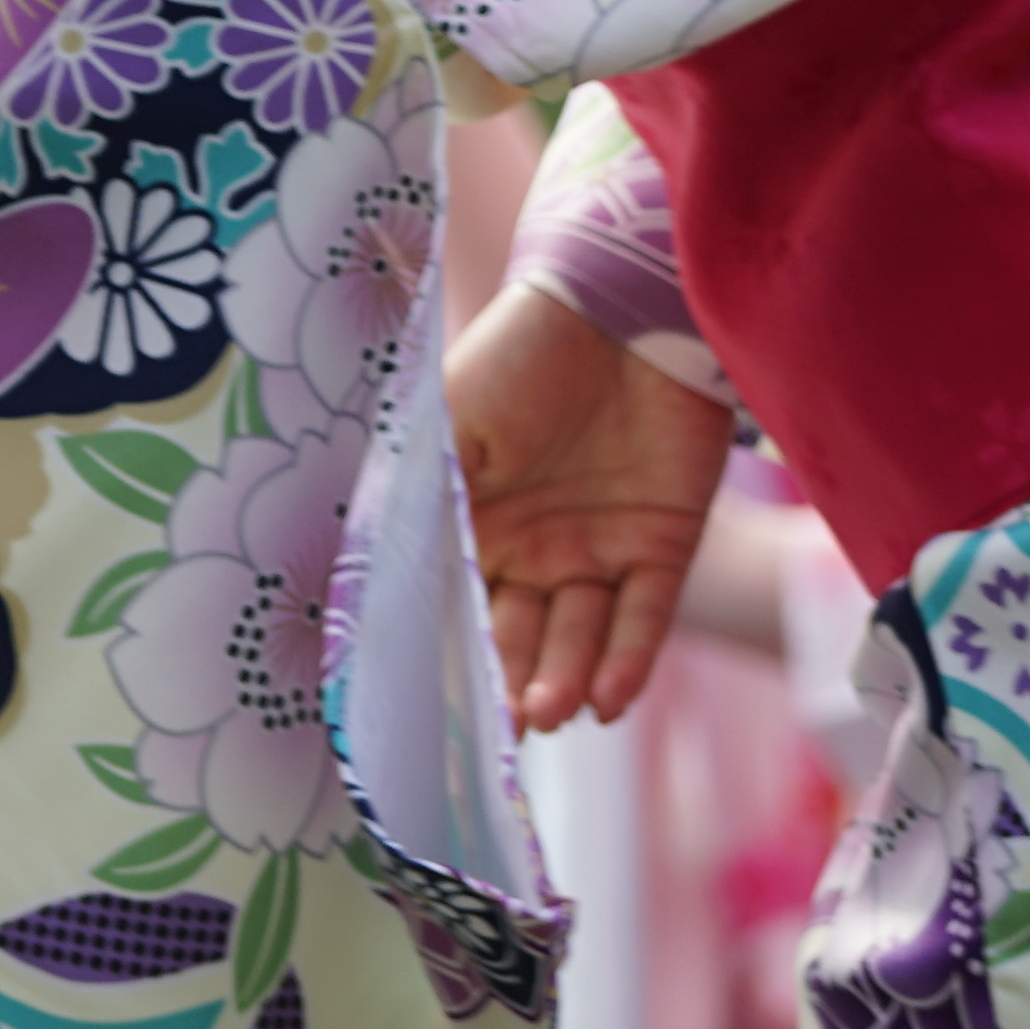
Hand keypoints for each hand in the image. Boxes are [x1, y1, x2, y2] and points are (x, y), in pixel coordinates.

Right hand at [447, 276, 730, 735]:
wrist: (620, 303)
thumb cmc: (521, 354)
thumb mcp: (451, 424)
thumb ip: (422, 500)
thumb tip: (365, 585)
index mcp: (480, 521)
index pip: (463, 606)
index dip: (454, 656)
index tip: (438, 709)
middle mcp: (538, 546)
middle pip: (521, 635)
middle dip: (511, 683)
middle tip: (504, 725)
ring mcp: (602, 547)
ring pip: (581, 639)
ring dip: (564, 680)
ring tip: (550, 711)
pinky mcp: (664, 543)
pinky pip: (645, 619)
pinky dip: (628, 662)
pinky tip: (607, 702)